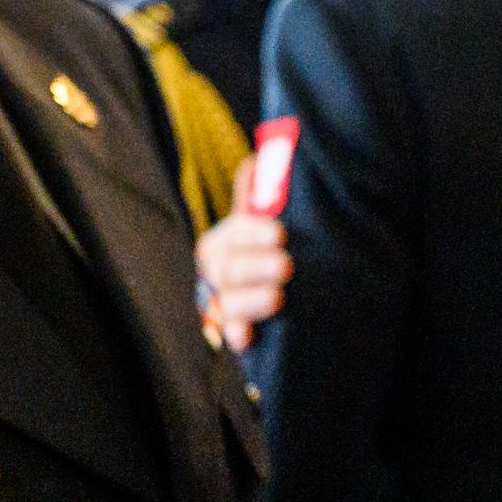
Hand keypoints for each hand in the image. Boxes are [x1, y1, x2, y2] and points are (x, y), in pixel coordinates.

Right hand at [194, 206, 291, 353]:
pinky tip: (248, 335)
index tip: (280, 234)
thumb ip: (263, 196)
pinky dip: (238, 334)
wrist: (279, 288)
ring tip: (278, 297)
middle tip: (286, 266)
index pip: (233, 234)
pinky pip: (231, 334)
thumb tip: (258, 166)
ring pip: (229, 302)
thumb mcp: (269, 223)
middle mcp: (216, 272)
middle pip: (229, 269)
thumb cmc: (275, 250)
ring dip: (252, 300)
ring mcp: (222, 303)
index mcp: (223, 241)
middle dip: (257, 266)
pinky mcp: (234, 331)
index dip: (255, 233)